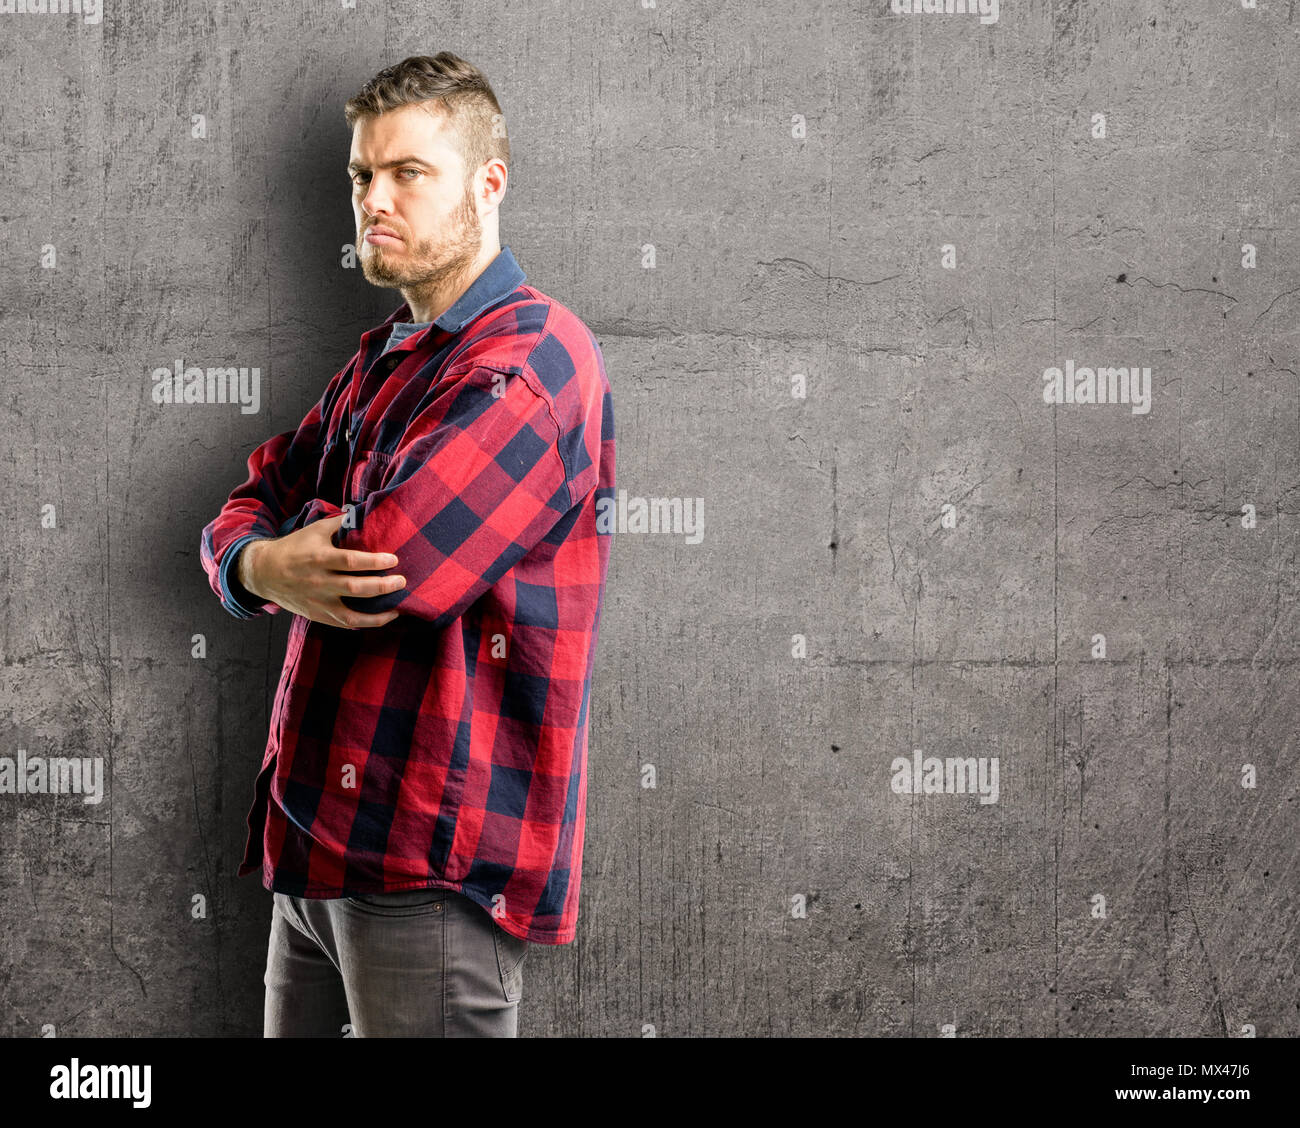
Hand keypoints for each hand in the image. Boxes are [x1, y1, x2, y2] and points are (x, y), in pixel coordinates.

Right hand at [238, 514, 404, 628]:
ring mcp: (318, 601)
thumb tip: (364, 512)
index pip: (351, 561)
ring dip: (377, 615)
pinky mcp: (317, 615)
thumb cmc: (294, 547)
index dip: (375, 561)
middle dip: (382, 586)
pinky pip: (344, 624)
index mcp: (319, 558)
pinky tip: (380, 618)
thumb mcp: (314, 530)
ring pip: (351, 614)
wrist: (263, 572)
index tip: (394, 560)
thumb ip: (340, 522)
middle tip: (402, 582)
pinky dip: (364, 624)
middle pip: (355, 588)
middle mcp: (319, 582)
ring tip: (397, 609)